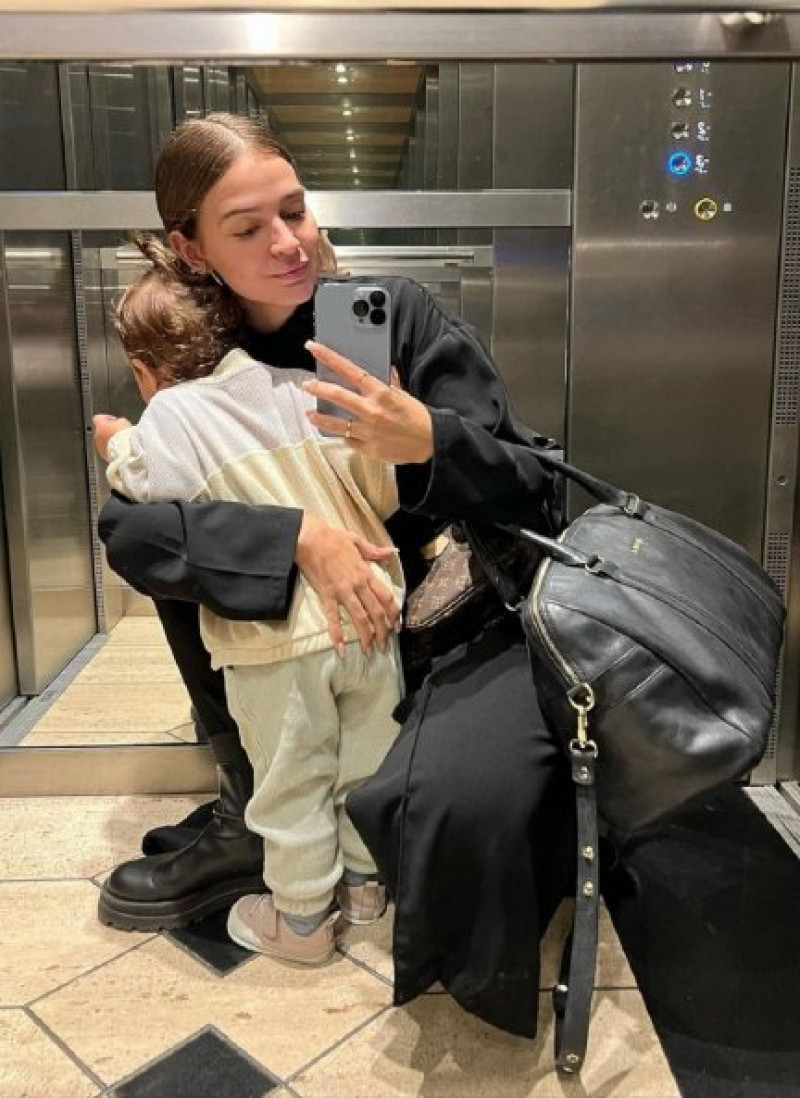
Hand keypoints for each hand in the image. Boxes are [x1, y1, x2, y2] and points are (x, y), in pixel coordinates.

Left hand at [93, 414, 131, 460]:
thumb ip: (118, 421)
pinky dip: (111, 448)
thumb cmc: (124, 436)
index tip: (114, 420)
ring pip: (102, 441)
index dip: (107, 418)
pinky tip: (120, 448)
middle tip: (118, 431)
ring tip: (120, 441)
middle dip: (108, 430)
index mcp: (100, 425)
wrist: (126, 451)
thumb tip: (119, 423)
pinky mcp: (104, 455)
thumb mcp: (124, 422)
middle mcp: (97, 435)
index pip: (99, 418)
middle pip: (100, 430)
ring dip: (109, 440)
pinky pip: (105, 449)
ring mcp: (99, 446)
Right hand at [296, 513, 399, 655]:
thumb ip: (375, 551)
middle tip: (384, 646)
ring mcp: (342, 591)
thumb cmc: (332, 538)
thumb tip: (391, 552)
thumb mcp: (357, 540)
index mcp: (366, 572)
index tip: (396, 625)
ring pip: (359, 617)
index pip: (386, 596)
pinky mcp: (326, 595)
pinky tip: (341, 648)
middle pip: (376, 611)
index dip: (393, 613)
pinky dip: (337, 634)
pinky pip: (333, 618)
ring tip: (369, 651)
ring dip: (366, 636)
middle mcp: (358, 584)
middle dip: (382, 631)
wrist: (310, 538)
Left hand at [302, 340, 433, 464]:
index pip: (350, 370)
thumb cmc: (417, 416)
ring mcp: (368, 431)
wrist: (430, 441)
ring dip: (319, 417)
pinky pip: (348, 440)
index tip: (314, 347)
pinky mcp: (367, 449)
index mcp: (380, 393)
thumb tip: (384, 366)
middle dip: (317, 388)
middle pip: (337, 395)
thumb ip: (390, 381)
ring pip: (335, 423)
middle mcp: (371, 411)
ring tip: (310, 413)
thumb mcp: (403, 393)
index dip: (329, 357)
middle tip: (306, 384)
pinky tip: (338, 432)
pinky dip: (344, 435)